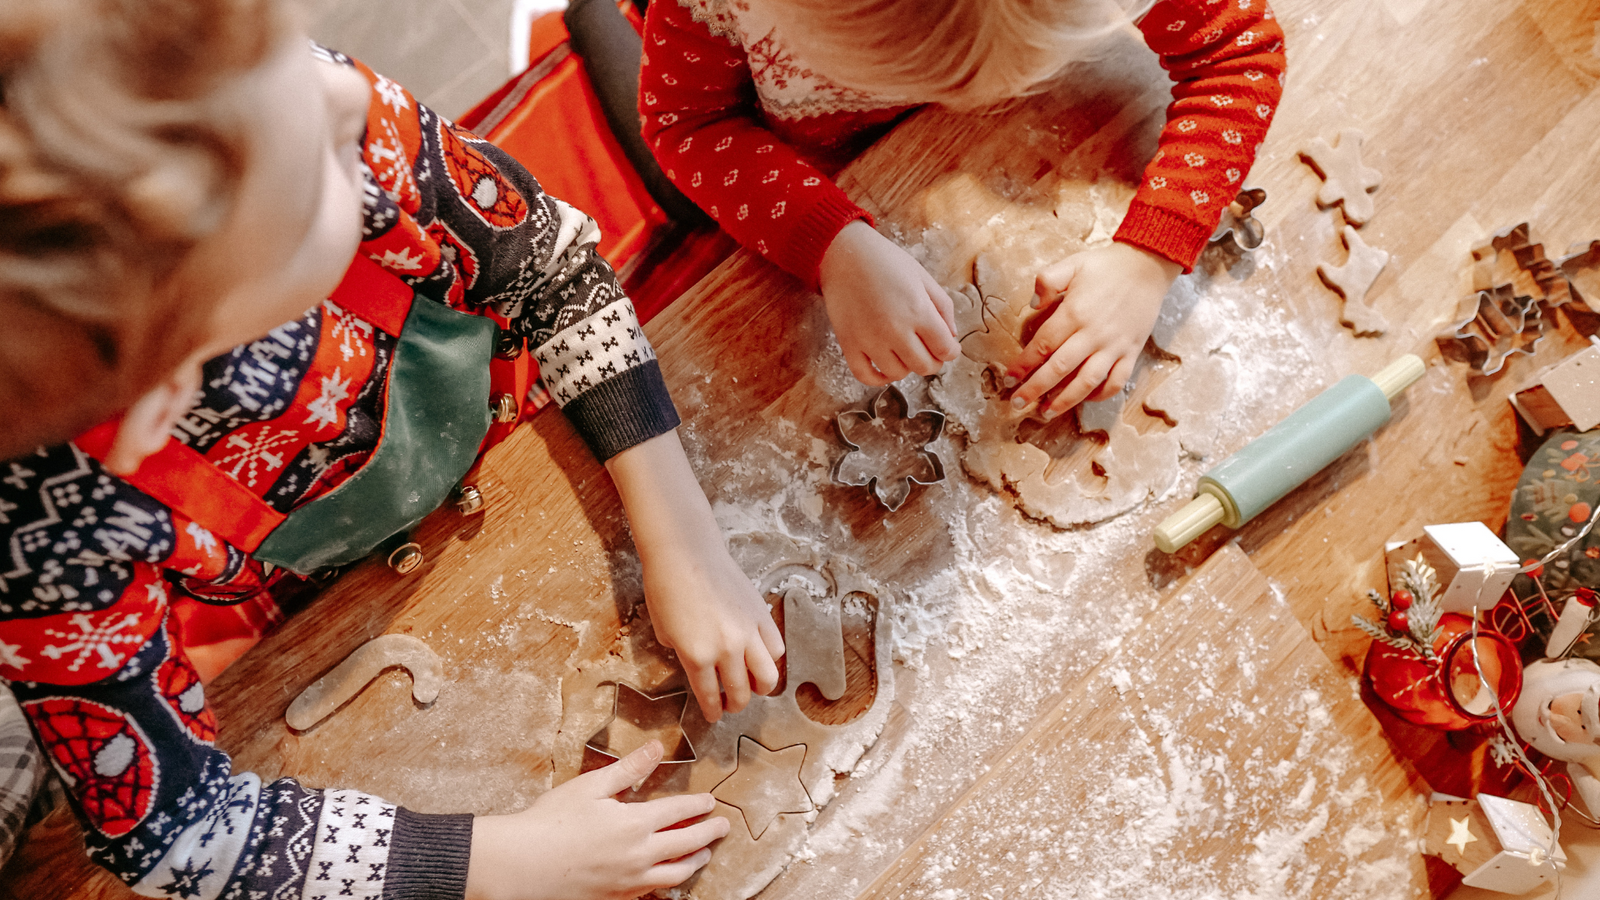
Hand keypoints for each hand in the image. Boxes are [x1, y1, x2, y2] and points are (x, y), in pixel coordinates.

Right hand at [465, 742, 729, 899]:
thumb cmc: (552, 821)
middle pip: (686, 844)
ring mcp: (629, 881)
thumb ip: (629, 768)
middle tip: (722, 827)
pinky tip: (668, 879)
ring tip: (703, 854)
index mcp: (635, 823)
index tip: (711, 801)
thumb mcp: (592, 785)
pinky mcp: (615, 898)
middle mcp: (639, 856)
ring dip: (694, 862)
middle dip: (708, 834)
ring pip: (675, 874)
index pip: (679, 811)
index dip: (698, 805)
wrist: (522, 865)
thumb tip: (657, 747)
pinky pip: (652, 893)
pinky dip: (667, 884)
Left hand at [605, 432, 784, 722]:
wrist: (685, 552)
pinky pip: (775, 648)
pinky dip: (771, 659)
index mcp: (697, 655)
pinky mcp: (761, 615)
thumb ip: (682, 654)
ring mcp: (748, 632)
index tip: (713, 715)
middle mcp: (726, 648)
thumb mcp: (664, 630)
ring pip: (767, 677)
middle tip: (731, 704)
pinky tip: (760, 658)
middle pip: (740, 692)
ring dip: (760, 688)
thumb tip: (698, 666)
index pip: (709, 696)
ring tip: (753, 687)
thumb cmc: (665, 587)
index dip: (712, 711)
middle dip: (735, 704)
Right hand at [818, 219, 960, 384]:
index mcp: (920, 312)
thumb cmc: (886, 262)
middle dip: (933, 361)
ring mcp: (870, 340)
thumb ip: (944, 308)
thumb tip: (951, 336)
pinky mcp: (849, 344)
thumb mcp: (924, 278)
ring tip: (904, 352)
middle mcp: (896, 330)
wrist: (845, 254)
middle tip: (929, 351)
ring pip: (898, 374)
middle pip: (924, 366)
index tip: (948, 347)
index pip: (945, 350)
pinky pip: (865, 376)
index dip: (951, 351)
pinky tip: (884, 368)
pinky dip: (878, 378)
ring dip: (906, 367)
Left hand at [1004, 242, 1180, 418]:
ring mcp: (1114, 346)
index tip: (1009, 379)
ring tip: (1046, 412)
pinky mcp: (1132, 351)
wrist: (1148, 265)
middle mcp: (1093, 334)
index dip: (1023, 364)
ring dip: (1064, 400)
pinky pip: (1117, 381)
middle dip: (1035, 389)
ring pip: (1086, 382)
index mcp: (1074, 313)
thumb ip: (1047, 281)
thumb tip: (1032, 304)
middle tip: (1017, 403)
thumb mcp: (1072, 264)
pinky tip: (1085, 399)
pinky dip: (1101, 394)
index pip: (1042, 345)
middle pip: (1058, 369)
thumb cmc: (1107, 265)